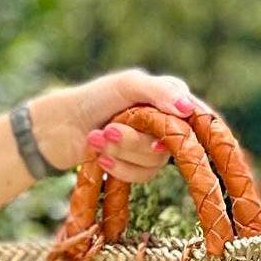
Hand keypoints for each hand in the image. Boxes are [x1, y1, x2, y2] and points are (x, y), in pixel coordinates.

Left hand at [29, 68, 209, 180]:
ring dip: (122, 151)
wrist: (62, 127)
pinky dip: (119, 167)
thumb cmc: (94, 98)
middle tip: (109, 128)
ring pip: (154, 162)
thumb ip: (159, 92)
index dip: (192, 128)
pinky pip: (142, 176)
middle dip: (135, 139)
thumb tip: (189, 109)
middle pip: (173, 143)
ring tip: (97, 139)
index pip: (198, 115)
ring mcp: (153, 147)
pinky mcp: (138, 167)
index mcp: (170, 97)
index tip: (168, 133)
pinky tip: (100, 158)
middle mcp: (166, 123)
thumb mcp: (127, 85)